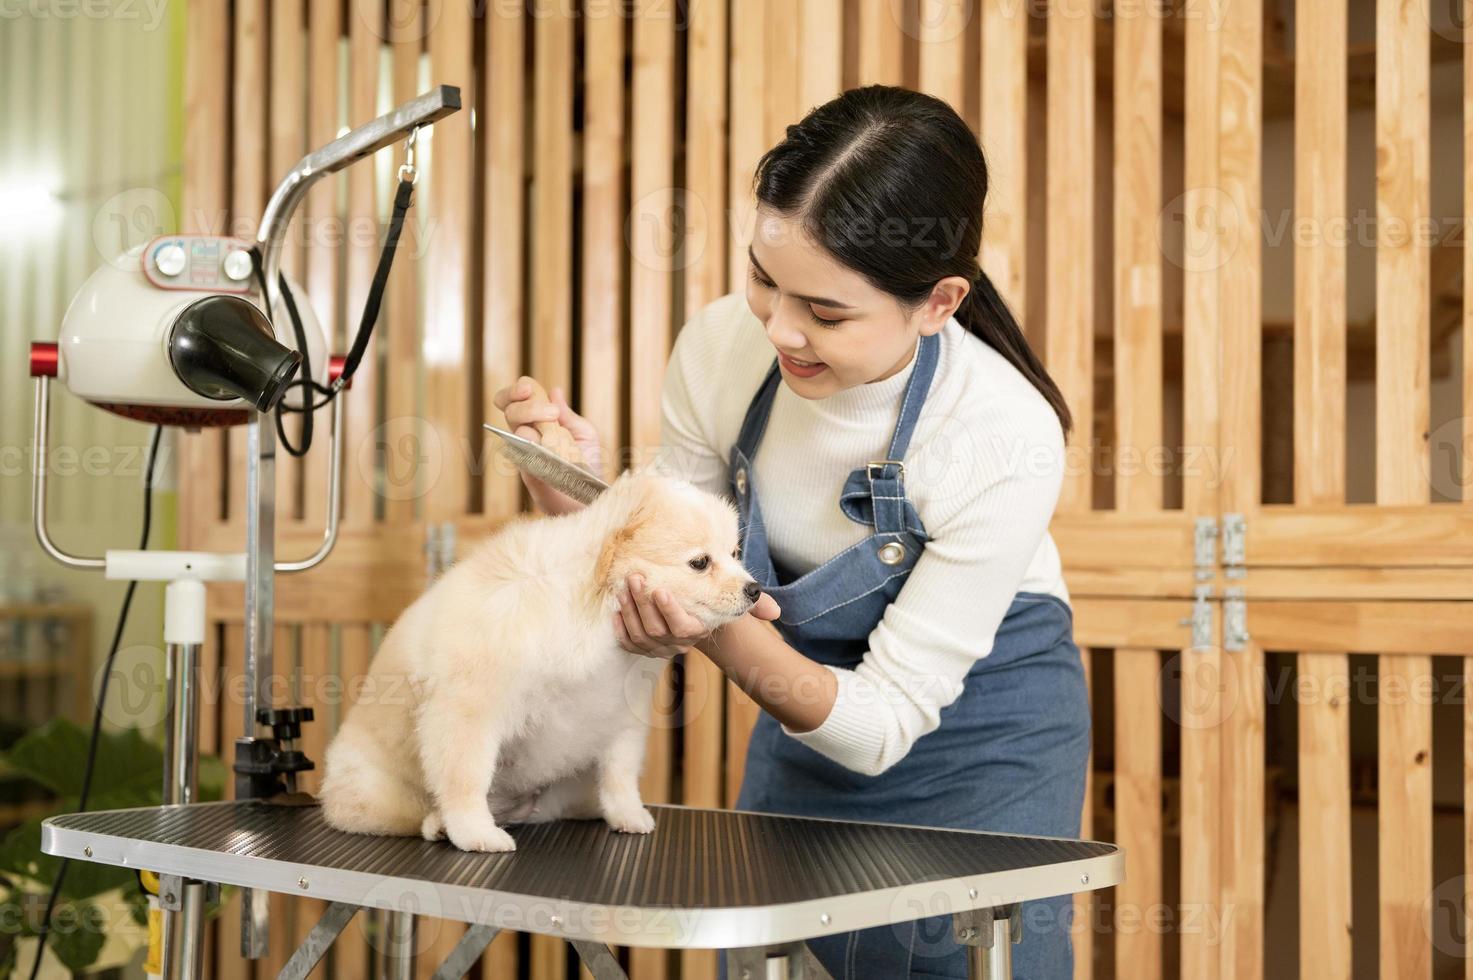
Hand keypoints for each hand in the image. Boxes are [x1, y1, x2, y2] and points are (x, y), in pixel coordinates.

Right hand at [491, 376, 603, 514]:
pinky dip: (533, 443)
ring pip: (515, 428)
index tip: (529, 388)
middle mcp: (527, 433)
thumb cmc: (586, 463)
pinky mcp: (526, 468)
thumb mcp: (584, 433)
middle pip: (510, 409)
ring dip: (533, 421)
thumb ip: (568, 414)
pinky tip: (547, 445)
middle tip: (552, 412)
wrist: (587, 494)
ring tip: (554, 425)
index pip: (517, 399)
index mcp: (538, 420)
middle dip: (529, 406)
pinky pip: (521, 451)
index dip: (516, 390)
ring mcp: (524, 451)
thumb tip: (554, 390)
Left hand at [613, 573, 781, 657]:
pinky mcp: (639, 646)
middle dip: (643, 603)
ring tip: (625, 585)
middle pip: (656, 630)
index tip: (661, 588)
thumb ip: (753, 603)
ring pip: (639, 634)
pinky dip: (619, 625)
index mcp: (697, 632)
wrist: (690, 612)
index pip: (682, 627)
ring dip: (629, 610)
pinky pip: (626, 641)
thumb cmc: (710, 599)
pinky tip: (615, 607)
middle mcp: (676, 644)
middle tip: (636, 577)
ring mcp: (656, 648)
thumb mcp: (731, 598)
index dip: (670, 610)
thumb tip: (775, 613)